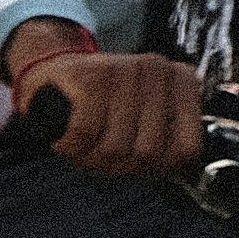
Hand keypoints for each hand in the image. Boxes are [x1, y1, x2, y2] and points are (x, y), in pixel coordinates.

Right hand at [12, 42, 206, 180]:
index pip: (187, 147)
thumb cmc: (103, 102)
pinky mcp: (92, 76)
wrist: (51, 72)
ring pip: (116, 146)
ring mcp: (125, 70)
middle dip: (120, 164)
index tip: (141, 165)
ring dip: (93, 156)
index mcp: (181, 81)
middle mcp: (158, 71)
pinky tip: (68, 139)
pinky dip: (72, 145)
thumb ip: (168, 137)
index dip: (160, 167)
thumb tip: (175, 167)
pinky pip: (85, 132)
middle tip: (103, 155)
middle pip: (148, 152)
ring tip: (85, 145)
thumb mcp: (144, 116)